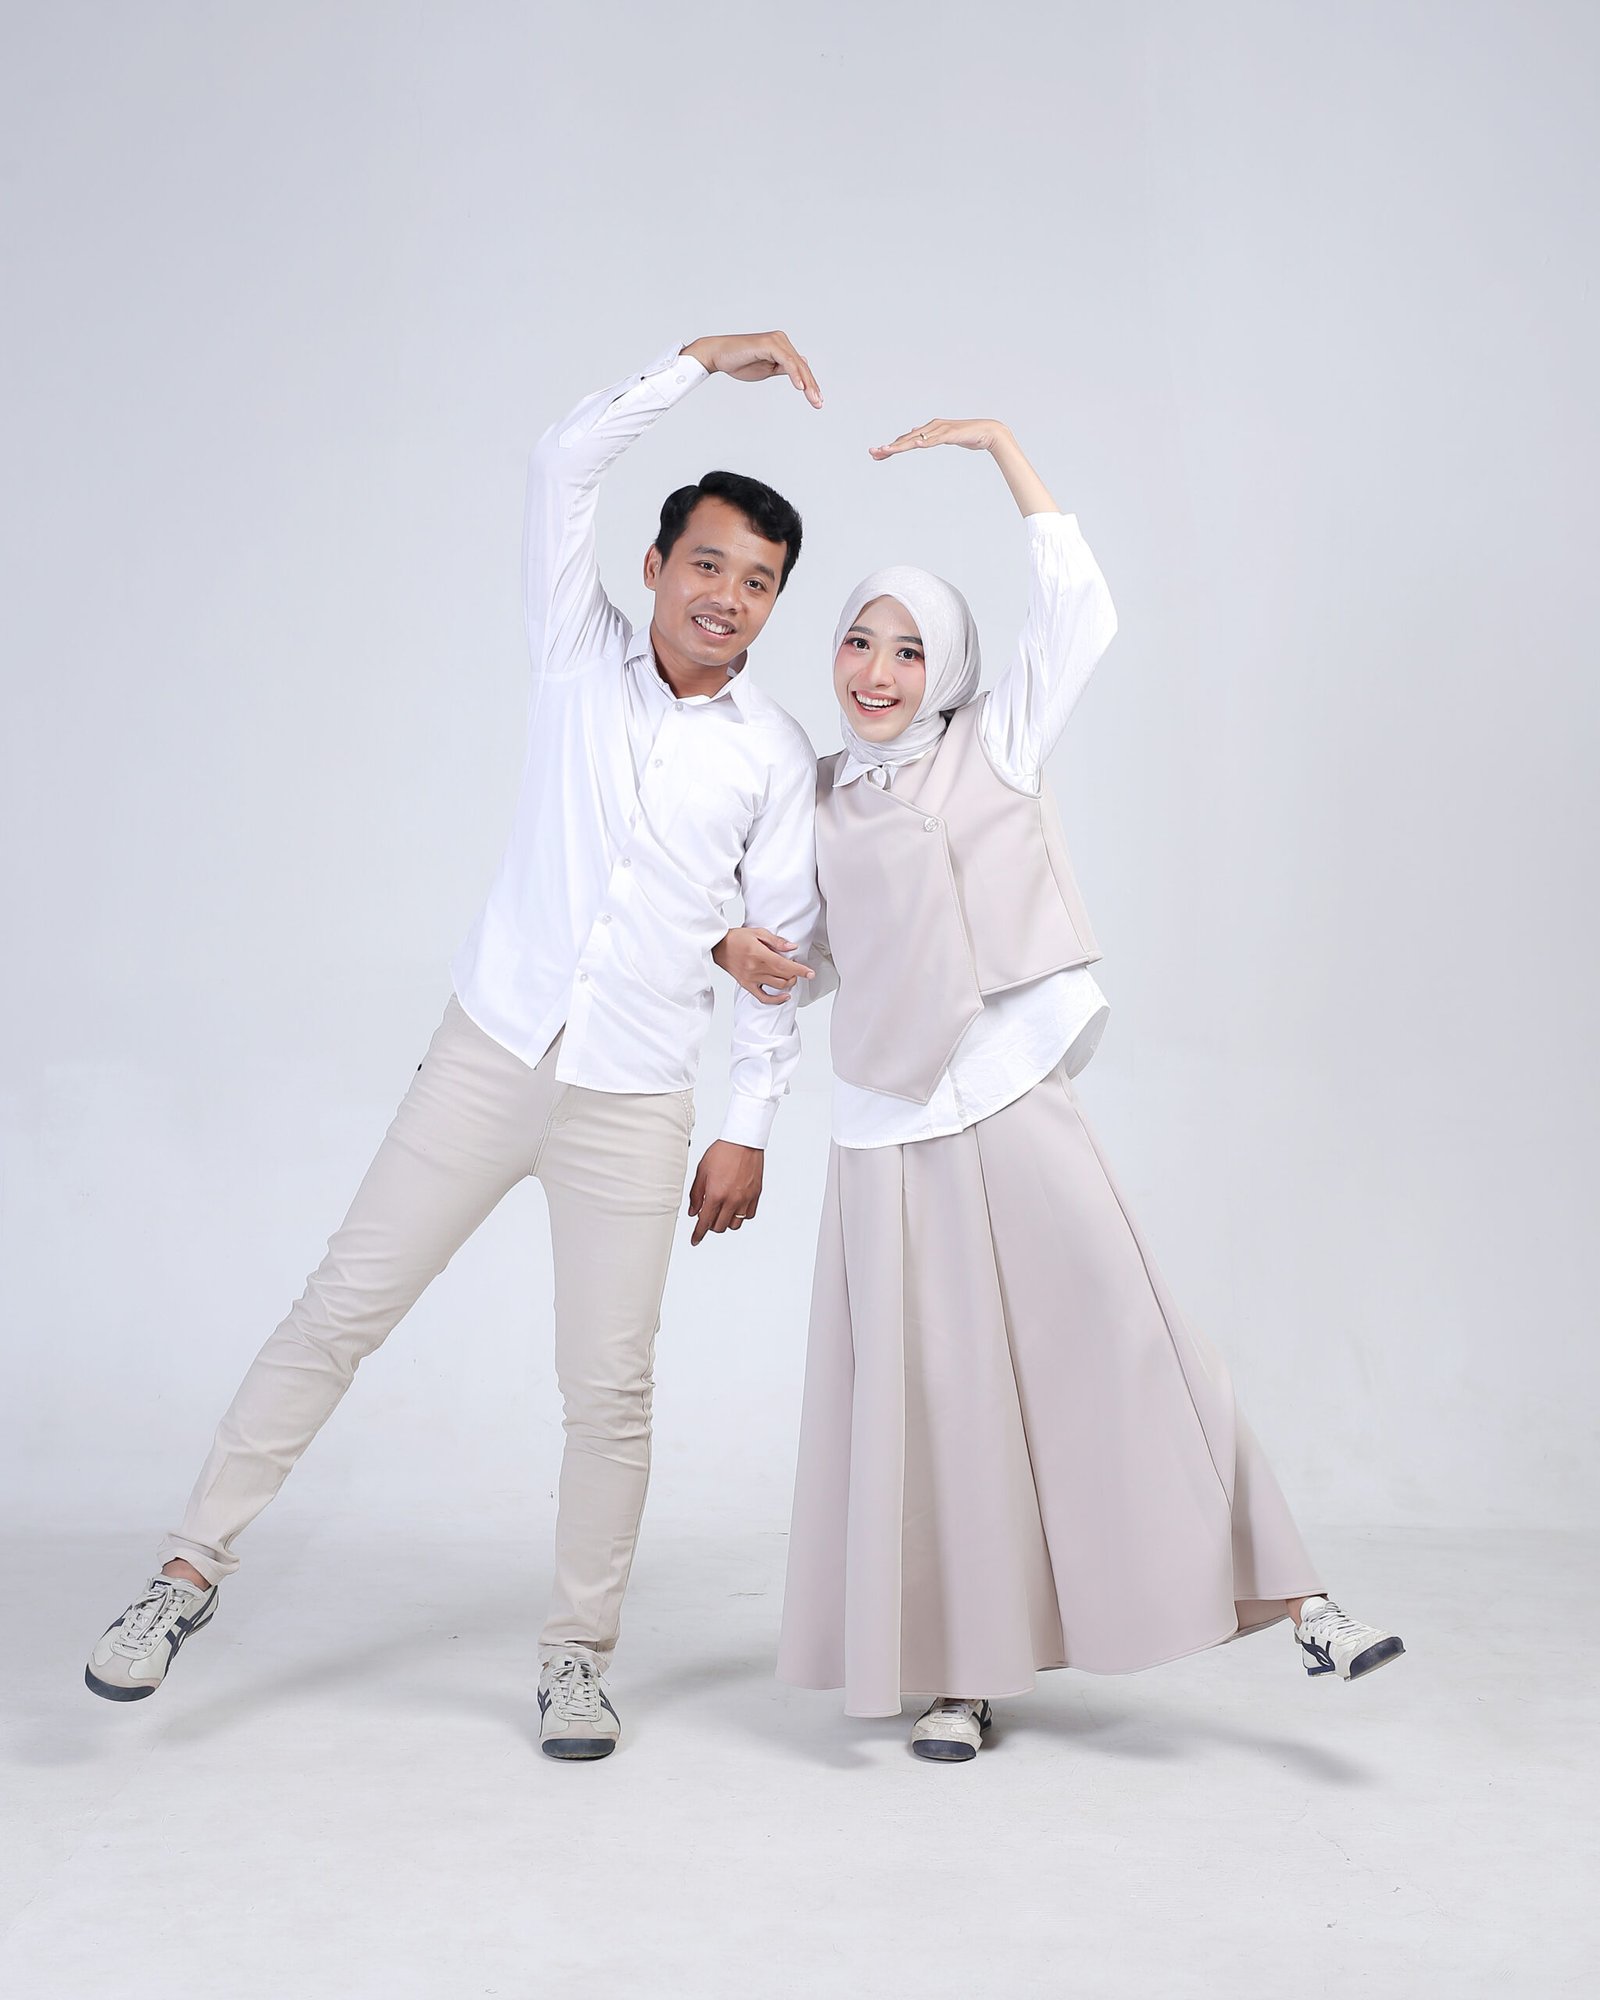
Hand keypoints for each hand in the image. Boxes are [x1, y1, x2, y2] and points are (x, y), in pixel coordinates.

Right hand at [682, 331, 822, 407]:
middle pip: (802, 366)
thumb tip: (799, 370)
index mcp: (782, 347)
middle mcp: (781, 341)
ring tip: (813, 399)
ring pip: (797, 364)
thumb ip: (783, 368)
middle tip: (819, 404)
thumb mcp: (767, 369)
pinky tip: (800, 387)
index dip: (810, 384)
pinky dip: (794, 374)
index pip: (800, 367)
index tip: (817, 401)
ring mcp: (776, 341)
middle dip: (812, 386)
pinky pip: (786, 361)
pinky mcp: (769, 344)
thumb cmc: (739, 362)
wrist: (718, 355)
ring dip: (807, 383)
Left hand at [687, 1140, 764, 1245]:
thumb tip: (693, 1211)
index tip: (695, 1239)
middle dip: (710, 1225)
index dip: (698, 1234)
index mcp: (716, 1194)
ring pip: (735, 1224)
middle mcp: (732, 1199)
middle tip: (707, 1216)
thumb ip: (696, 1194)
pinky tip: (735, 1207)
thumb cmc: (723, 1152)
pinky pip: (748, 1215)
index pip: (704, 1222)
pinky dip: (740, 1215)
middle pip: (719, 1227)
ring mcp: (745, 1198)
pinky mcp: (755, 1195)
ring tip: (721, 1211)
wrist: (743, 1141)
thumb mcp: (702, 1171)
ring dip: (725, 1222)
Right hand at [712, 926, 816, 1005]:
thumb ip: (776, 941)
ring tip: (790, 976)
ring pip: (777, 986)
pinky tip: (784, 996)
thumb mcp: (758, 933)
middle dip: (795, 974)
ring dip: (789, 983)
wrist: (718, 946)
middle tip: (797, 968)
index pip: (785, 965)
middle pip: (783, 976)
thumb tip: (792, 947)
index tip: (810, 973)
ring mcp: (751, 979)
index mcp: (760, 955)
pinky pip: (763, 998)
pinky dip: (776, 1000)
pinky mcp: (747, 985)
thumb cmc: (736, 938)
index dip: (800, 970)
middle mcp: (756, 969)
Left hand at [870, 418, 1056, 515]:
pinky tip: (914, 444)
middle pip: (906, 439)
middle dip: (889, 446)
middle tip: (872, 453)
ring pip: (916, 438)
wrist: (989, 432)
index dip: (891, 447)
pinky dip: (924, 442)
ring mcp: (941, 430)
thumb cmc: (968, 436)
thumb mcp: (945, 438)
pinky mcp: (950, 433)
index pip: (906, 440)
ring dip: (900, 444)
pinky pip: (935, 439)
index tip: (877, 455)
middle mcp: (932, 427)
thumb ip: (930, 438)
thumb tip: (916, 436)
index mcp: (929, 430)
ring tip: (886, 450)